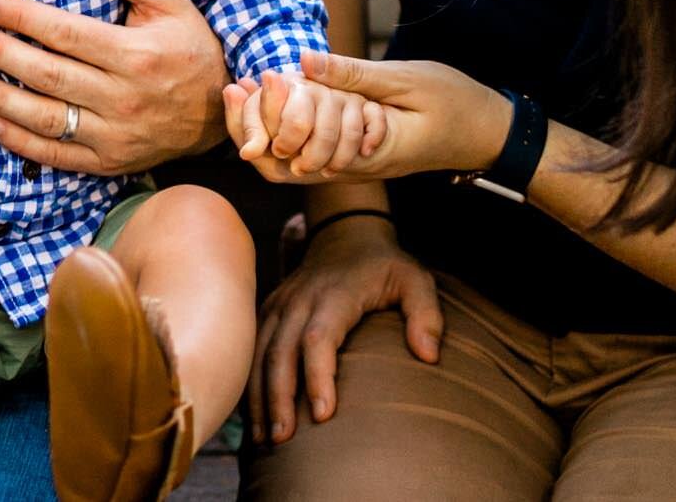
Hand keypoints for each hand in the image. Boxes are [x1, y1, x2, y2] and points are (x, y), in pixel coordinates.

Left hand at [0, 0, 229, 173]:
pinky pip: (58, 155)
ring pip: (46, 118)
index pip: (64, 32)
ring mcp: (115, 135)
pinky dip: (22, 143)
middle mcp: (122, 97)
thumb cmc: (192, 49)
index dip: (20, 17)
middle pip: (47, 74)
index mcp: (136, 54)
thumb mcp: (171, 2)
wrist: (222, 115)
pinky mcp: (109, 162)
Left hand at [223, 50, 509, 183]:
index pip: (295, 152)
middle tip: (237, 86)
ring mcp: (354, 166)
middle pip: (282, 165)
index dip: (265, 119)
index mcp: (363, 154)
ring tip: (247, 88)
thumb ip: (352, 75)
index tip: (253, 80)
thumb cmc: (454, 103)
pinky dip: (289, 127)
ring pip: (292, 161)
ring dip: (268, 127)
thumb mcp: (403, 80)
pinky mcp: (356, 156)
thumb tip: (302, 60)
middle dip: (254, 127)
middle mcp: (352, 168)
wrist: (487, 132)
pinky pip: (310, 151)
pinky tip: (280, 96)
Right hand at [250, 216, 441, 444]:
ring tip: (263, 439)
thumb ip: (426, 315)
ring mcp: (280, 304)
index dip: (318, 376)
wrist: (346, 235)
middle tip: (282, 440)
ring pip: (259, 352)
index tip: (323, 416)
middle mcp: (300, 299)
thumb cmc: (386, 267)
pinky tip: (251, 415)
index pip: (320, 337)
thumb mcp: (416, 281)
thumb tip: (427, 357)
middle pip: (282, 351)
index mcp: (335, 293)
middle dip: (279, 397)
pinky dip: (248, 382)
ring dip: (258, 395)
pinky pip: (251, 348)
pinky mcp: (269, 311)